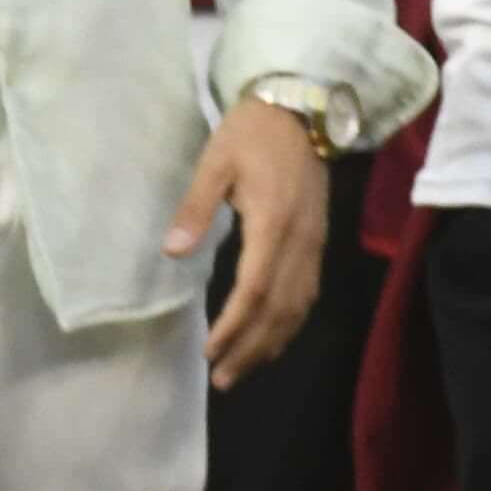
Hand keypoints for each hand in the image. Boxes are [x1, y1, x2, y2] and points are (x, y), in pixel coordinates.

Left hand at [170, 95, 326, 389]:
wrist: (302, 111)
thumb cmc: (251, 134)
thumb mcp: (215, 163)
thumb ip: (195, 209)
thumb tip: (172, 252)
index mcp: (273, 224)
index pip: (254, 290)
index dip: (234, 327)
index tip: (209, 352)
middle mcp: (300, 243)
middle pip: (279, 311)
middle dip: (251, 349)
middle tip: (221, 378)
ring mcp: (314, 245)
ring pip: (297, 308)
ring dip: (271, 344)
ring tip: (240, 370)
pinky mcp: (317, 243)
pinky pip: (307, 295)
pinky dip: (288, 324)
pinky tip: (270, 339)